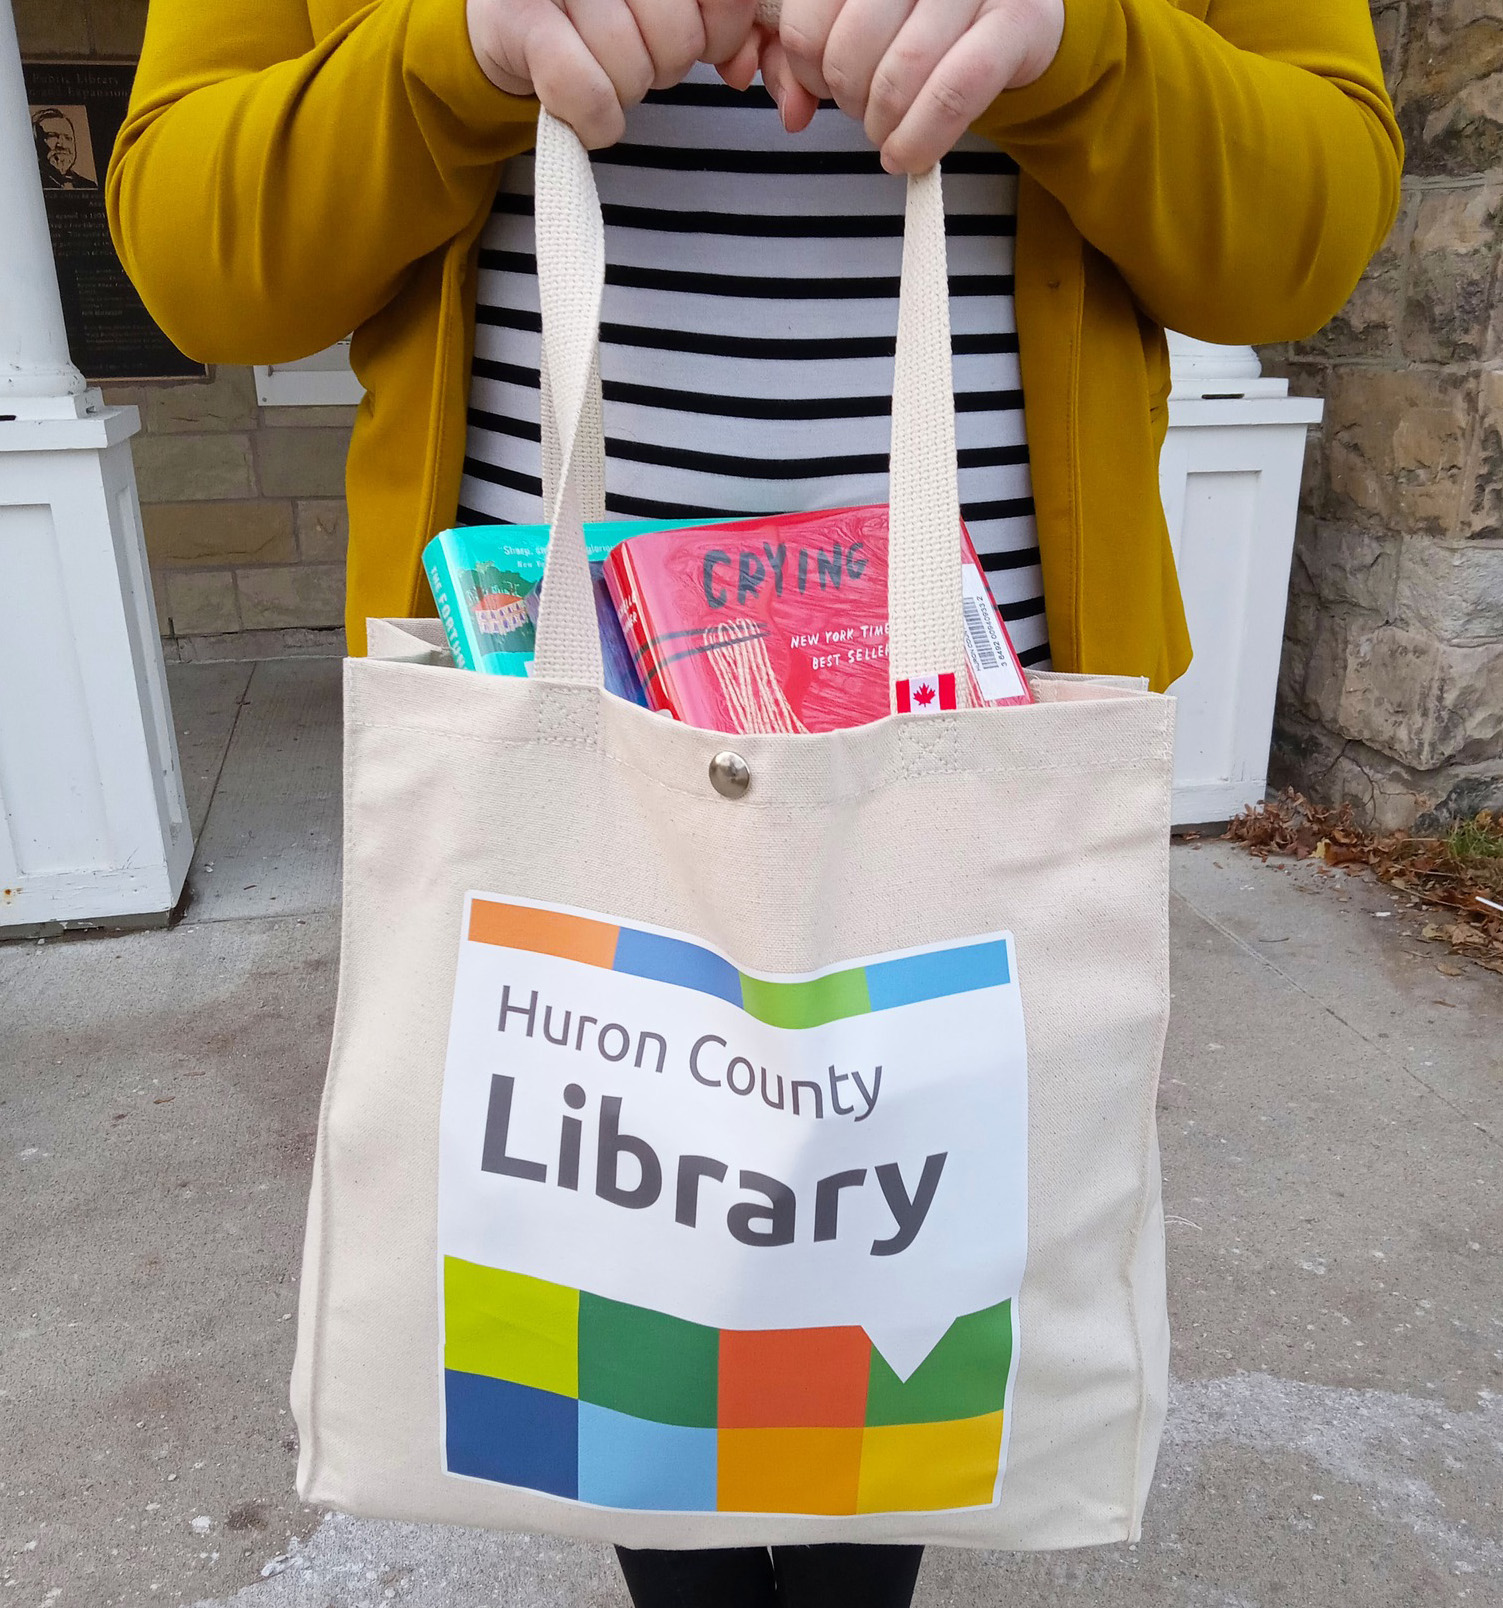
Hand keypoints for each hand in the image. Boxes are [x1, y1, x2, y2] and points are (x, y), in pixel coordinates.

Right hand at [468, 0, 760, 146]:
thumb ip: (716, 23)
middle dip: (664, 65)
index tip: (701, 40)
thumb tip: (742, 67)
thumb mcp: (662, 9)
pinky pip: (590, 93)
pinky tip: (588, 113)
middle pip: (679, 38)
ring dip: (623, 92)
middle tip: (633, 52)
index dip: (723, 30)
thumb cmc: (596, 13)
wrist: (506, 22)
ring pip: (634, 70)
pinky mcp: (522, 23)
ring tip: (598, 67)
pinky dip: (596, 120)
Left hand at [765, 0, 1064, 170]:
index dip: (806, 68)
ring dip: (884, 125)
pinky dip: (921, 139)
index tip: (822, 83)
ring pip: (900, 75)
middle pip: (851, 50)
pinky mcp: (1017, 20)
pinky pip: (953, 93)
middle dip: (849, 99)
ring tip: (888, 131)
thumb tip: (792, 113)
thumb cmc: (925, 20)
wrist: (1015, 16)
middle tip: (863, 108)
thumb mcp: (862, 23)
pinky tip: (909, 154)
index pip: (809, 18)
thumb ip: (811, 56)